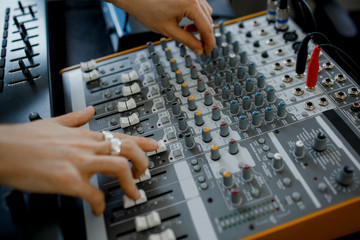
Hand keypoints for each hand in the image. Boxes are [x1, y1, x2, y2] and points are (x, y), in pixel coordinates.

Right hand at [0, 106, 158, 215]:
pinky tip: (97, 208)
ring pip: (118, 167)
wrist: (4, 149)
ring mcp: (78, 162)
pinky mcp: (68, 180)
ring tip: (132, 193)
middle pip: (127, 149)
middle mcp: (86, 147)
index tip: (156, 146)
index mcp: (85, 135)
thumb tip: (90, 111)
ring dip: (130, 183)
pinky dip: (99, 204)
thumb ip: (76, 117)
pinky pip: (93, 194)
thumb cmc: (26, 138)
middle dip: (142, 162)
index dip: (142, 141)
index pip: (121, 135)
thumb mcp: (55, 121)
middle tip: (144, 174)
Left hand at [108, 0, 214, 54]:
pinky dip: (196, 16)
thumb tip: (199, 49)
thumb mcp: (169, 30)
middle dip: (204, 35)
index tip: (208, 51)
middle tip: (198, 47)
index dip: (209, 42)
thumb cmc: (146, 9)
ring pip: (205, 13)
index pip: (207, 27)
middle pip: (208, 20)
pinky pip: (199, 6)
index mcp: (190, 4)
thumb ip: (187, 41)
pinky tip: (186, 23)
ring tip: (186, 32)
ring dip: (200, 25)